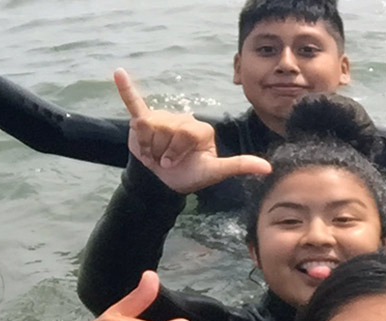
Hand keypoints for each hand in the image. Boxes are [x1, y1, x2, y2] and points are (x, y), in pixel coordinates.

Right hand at [115, 68, 271, 192]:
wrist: (162, 183)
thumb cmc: (189, 175)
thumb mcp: (214, 172)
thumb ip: (239, 166)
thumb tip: (268, 168)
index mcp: (200, 128)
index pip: (185, 133)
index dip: (176, 153)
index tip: (176, 163)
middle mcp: (182, 118)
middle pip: (167, 131)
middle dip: (162, 152)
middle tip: (164, 160)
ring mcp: (162, 118)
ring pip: (149, 128)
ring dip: (147, 148)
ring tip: (153, 153)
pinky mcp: (142, 120)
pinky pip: (133, 102)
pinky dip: (125, 89)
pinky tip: (118, 73)